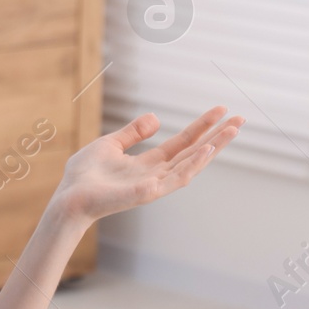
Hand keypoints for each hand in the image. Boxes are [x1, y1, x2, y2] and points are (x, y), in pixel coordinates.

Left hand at [53, 107, 243, 225]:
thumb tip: (156, 118)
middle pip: (193, 153)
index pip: (182, 143)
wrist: (68, 197)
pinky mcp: (146, 193)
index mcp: (148, 163)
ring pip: (190, 166)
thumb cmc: (84, 176)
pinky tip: (205, 152)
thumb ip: (132, 133)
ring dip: (212, 149)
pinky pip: (174, 180)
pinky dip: (192, 166)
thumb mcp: (110, 144)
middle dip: (217, 138)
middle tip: (240, 120)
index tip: (220, 110)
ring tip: (230, 132)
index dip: (201, 127)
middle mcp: (156, 174)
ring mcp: (153, 185)